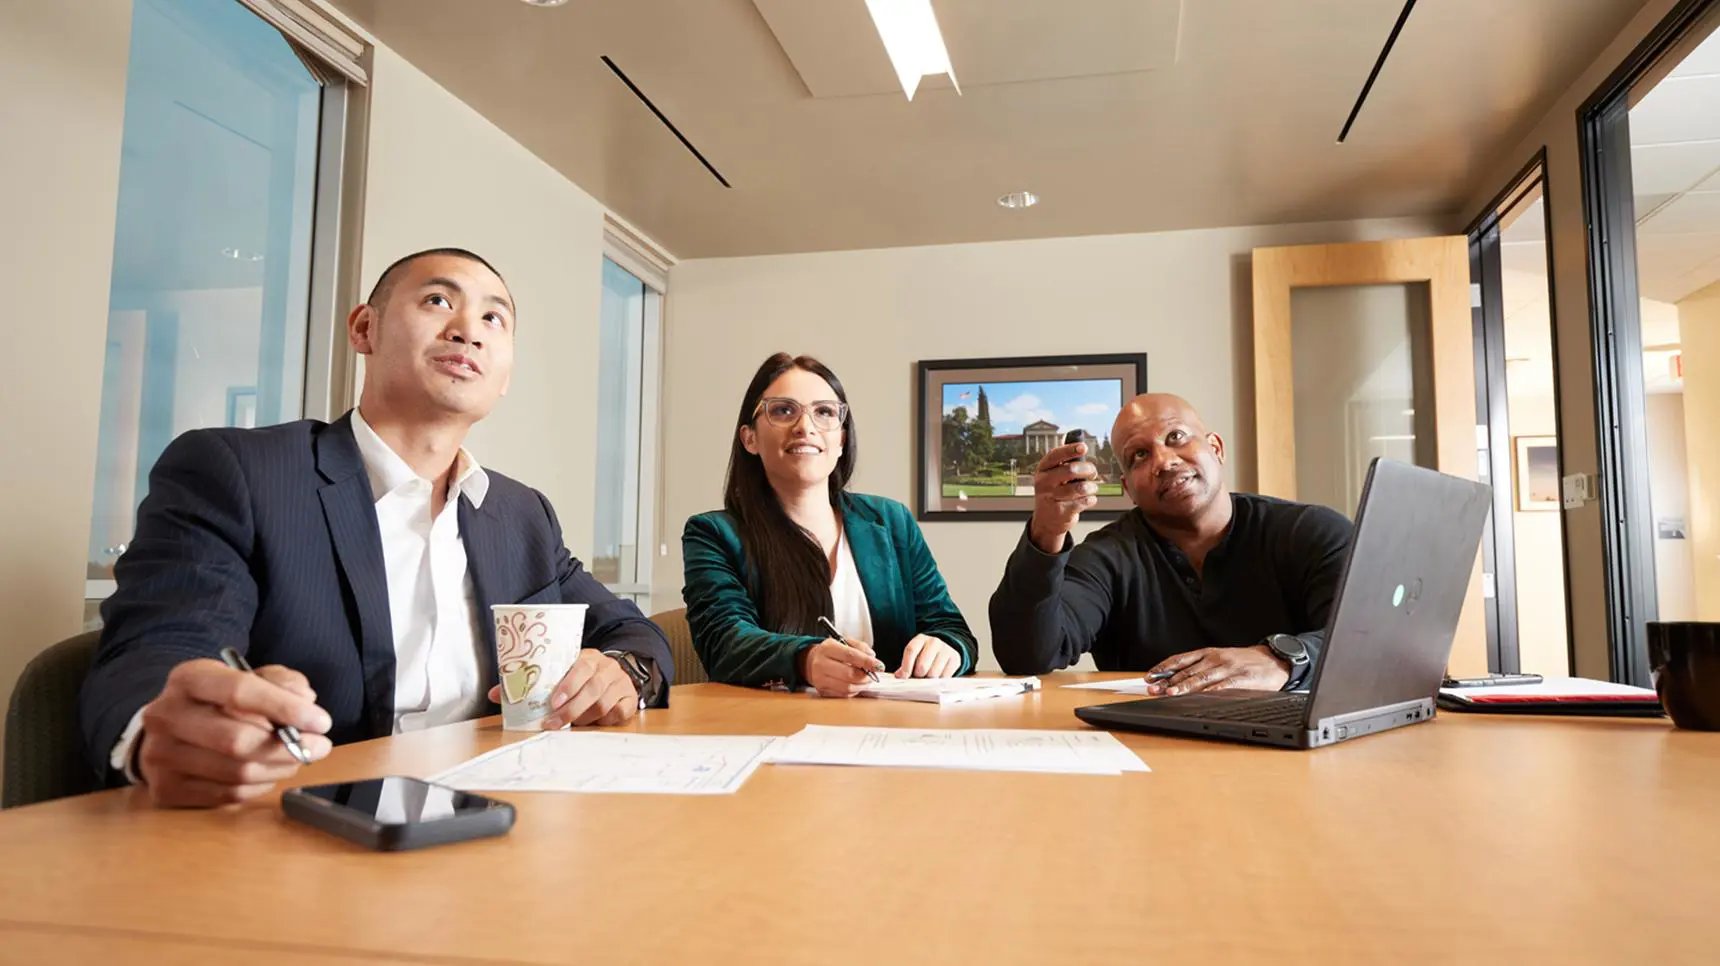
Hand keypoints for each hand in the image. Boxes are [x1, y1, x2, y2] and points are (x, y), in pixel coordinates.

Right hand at [136, 659, 332, 807]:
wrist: (169, 727)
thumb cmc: (219, 700)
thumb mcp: (249, 676)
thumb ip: (281, 682)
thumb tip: (305, 702)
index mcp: (188, 678)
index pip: (240, 692)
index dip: (286, 709)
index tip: (321, 722)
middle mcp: (166, 715)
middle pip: (238, 740)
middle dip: (289, 747)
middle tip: (318, 747)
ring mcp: (160, 755)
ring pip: (236, 772)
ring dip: (279, 768)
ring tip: (296, 759)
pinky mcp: (165, 788)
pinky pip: (227, 795)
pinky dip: (260, 786)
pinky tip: (270, 773)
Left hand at [488, 649, 639, 728]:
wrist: (616, 673)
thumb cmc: (581, 675)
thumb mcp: (561, 672)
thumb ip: (532, 683)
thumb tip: (495, 694)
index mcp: (589, 657)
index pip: (581, 667)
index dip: (568, 685)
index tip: (553, 702)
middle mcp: (607, 668)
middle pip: (592, 689)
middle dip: (571, 709)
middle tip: (552, 723)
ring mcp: (620, 683)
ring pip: (603, 704)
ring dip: (583, 718)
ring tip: (570, 725)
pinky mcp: (629, 699)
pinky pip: (618, 713)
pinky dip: (603, 721)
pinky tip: (592, 722)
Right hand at [798, 639, 885, 696]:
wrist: (812, 662)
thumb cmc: (832, 652)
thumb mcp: (845, 642)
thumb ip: (860, 647)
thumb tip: (872, 657)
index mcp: (828, 648)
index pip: (850, 655)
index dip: (867, 662)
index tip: (879, 665)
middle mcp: (821, 664)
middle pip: (850, 674)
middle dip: (866, 676)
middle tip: (873, 674)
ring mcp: (820, 679)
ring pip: (848, 687)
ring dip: (862, 685)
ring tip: (866, 680)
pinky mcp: (822, 691)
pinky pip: (844, 694)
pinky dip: (854, 690)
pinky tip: (856, 684)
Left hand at [896, 635, 960, 677]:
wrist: (944, 649)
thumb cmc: (924, 655)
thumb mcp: (914, 656)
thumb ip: (905, 666)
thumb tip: (899, 676)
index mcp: (920, 639)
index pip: (911, 651)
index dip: (906, 666)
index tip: (904, 677)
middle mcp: (934, 642)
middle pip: (922, 666)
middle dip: (918, 676)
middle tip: (918, 677)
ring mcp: (946, 650)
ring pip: (933, 674)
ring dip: (929, 680)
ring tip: (928, 677)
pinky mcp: (955, 659)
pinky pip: (944, 677)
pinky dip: (939, 681)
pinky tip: (937, 676)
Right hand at [1029, 443, 1098, 553]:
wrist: (1047, 521)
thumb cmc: (1054, 493)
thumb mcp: (1052, 476)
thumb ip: (1065, 463)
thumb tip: (1081, 447)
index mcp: (1042, 470)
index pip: (1055, 455)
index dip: (1070, 449)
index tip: (1083, 447)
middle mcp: (1044, 483)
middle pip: (1071, 470)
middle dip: (1088, 469)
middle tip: (1093, 473)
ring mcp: (1052, 498)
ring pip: (1081, 487)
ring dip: (1091, 486)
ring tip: (1091, 488)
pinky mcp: (1062, 512)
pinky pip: (1085, 501)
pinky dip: (1091, 499)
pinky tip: (1087, 499)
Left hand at [1145, 645, 1289, 695]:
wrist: (1274, 660)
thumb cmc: (1244, 662)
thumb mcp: (1220, 659)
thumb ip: (1201, 667)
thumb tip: (1176, 680)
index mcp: (1208, 653)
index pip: (1180, 660)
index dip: (1163, 668)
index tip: (1150, 677)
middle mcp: (1215, 659)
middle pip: (1187, 671)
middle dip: (1168, 681)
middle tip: (1153, 689)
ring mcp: (1227, 669)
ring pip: (1201, 678)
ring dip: (1183, 687)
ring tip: (1169, 694)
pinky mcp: (1240, 680)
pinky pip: (1221, 687)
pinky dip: (1208, 693)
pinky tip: (1198, 698)